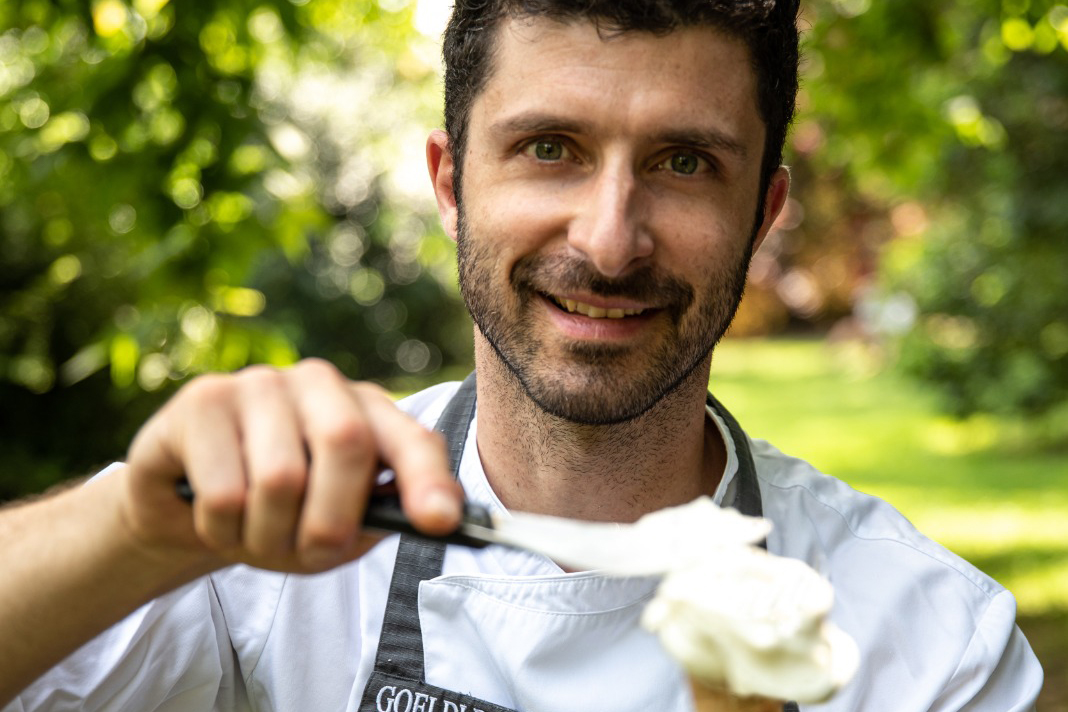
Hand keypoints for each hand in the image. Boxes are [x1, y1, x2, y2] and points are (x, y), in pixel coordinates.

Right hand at [120, 359, 462, 572]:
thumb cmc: (279, 515)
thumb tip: (434, 519)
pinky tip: (214, 518)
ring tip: (253, 537)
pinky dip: (220, 529)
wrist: (186, 506)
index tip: (441, 522)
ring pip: (280, 477)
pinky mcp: (204, 399)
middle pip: (346, 442)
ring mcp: (261, 383)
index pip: (411, 440)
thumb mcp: (335, 529)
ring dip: (265, 537)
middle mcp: (321, 384)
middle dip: (331, 519)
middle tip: (310, 553)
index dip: (428, 479)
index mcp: (368, 412)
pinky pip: (224, 490)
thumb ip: (378, 519)